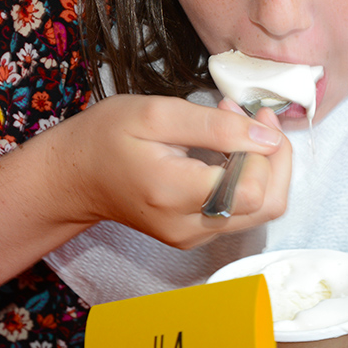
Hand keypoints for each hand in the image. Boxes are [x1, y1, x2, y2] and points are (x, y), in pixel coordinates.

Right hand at [46, 93, 291, 248]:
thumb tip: (267, 138)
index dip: (265, 148)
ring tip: (237, 127)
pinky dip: (246, 177)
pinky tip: (226, 149)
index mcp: (176, 194)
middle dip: (273, 156)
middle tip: (252, 116)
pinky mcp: (194, 234)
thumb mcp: (156, 114)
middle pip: (267, 204)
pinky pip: (241, 211)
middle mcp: (189, 226)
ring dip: (262, 165)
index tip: (247, 111)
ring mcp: (192, 236)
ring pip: (260, 210)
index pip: (255, 188)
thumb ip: (215, 126)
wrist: (74, 176)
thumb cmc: (107, 137)